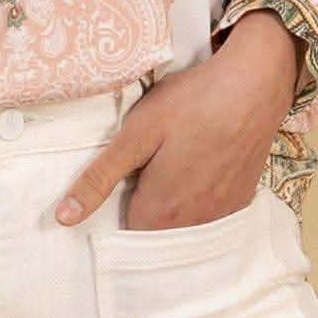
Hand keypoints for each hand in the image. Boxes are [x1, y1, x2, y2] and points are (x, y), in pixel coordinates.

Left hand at [54, 9, 302, 228]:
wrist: (254, 85)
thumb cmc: (191, 104)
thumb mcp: (136, 134)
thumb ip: (100, 178)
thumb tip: (64, 218)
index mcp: (163, 212)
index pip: (126, 232)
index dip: (117, 203)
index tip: (119, 175)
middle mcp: (195, 224)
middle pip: (155, 229)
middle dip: (143, 203)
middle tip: (145, 160)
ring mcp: (223, 213)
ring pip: (183, 221)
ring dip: (171, 201)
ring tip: (170, 158)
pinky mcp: (241, 199)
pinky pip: (209, 211)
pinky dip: (198, 194)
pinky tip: (197, 161)